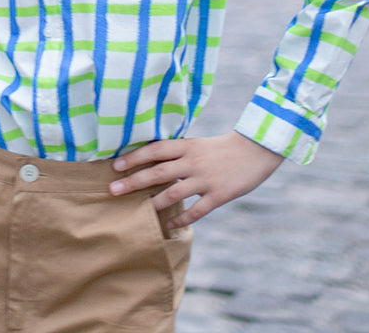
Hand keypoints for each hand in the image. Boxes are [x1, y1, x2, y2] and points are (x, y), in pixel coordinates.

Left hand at [108, 131, 282, 228]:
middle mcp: (193, 161)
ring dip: (154, 202)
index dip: (134, 157)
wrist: (256, 149)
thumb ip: (177, 152)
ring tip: (138, 210)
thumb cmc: (221, 147)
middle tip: (113, 189)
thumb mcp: (197, 143)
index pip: (154, 150)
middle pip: (158, 172)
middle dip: (133, 181)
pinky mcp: (219, 195)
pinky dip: (182, 218)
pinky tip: (170, 225)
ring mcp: (206, 179)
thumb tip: (149, 159)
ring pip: (174, 192)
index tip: (115, 165)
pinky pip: (197, 210)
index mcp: (187, 146)